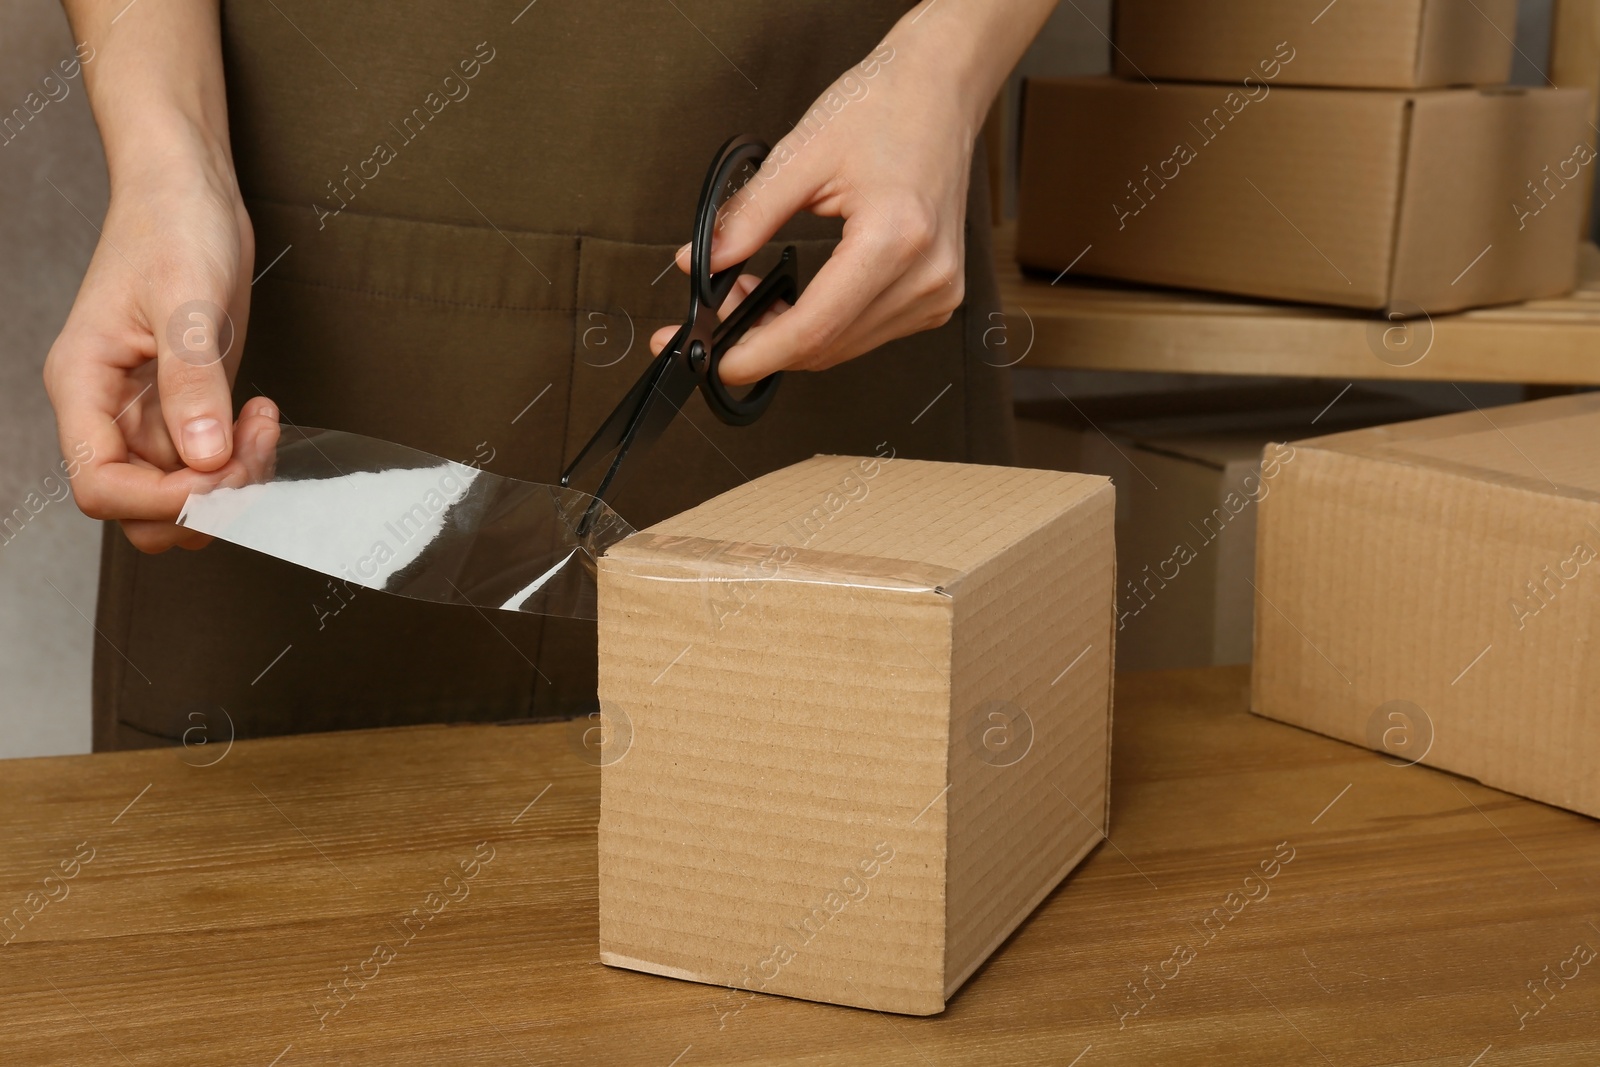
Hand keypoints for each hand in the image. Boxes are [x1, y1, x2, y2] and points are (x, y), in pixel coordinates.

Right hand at [43, 136, 278, 552]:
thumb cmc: (171, 225)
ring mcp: (151, 413)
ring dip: (233, 482)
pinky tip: (263, 415)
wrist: (191, 191)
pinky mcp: (192, 407)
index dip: (160, 500)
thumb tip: (202, 457)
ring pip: (183, 495)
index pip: (100, 486)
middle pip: (141, 509)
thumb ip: (191, 381)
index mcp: (83, 387)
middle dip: (203, 500)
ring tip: (264, 425)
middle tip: (251, 450)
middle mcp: (111, 411)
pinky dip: (246, 458)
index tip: (217, 474)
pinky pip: (212, 465)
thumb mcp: (184, 298)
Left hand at [651, 35, 977, 384]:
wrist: (939, 92)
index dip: (758, 353)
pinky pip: (866, 333)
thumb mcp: (801, 155)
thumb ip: (747, 217)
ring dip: (791, 336)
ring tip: (754, 291)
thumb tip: (700, 261)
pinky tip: (797, 300)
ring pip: (844, 347)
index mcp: (895, 238)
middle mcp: (925, 275)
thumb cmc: (883, 108)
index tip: (718, 361)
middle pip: (828, 347)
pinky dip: (823, 326)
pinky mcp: (937, 296)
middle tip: (719, 314)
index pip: (815, 328)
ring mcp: (938, 291)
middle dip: (764, 341)